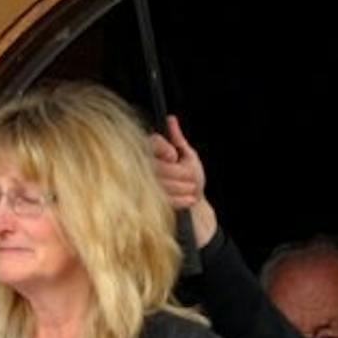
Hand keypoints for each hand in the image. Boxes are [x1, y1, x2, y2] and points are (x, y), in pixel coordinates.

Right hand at [148, 116, 218, 248]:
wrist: (195, 216)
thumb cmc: (192, 185)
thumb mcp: (188, 158)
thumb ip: (178, 140)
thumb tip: (170, 120)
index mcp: (147, 156)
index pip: (149, 144)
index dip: (163, 149)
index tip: (175, 155)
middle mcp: (142, 171)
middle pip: (155, 165)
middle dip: (178, 172)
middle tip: (191, 177)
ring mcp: (142, 190)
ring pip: (159, 183)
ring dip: (180, 186)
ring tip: (191, 188)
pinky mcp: (147, 207)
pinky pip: (161, 199)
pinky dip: (179, 199)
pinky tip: (189, 199)